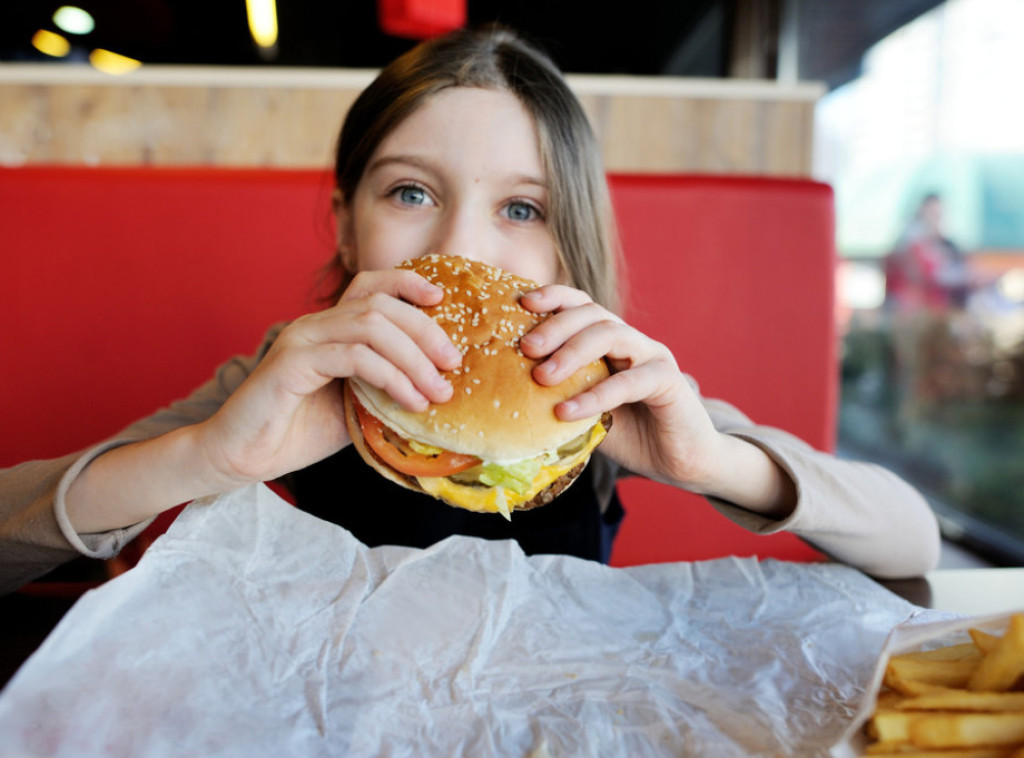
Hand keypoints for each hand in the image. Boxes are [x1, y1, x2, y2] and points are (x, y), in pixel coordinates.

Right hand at [197, 269, 461, 486]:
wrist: (243, 457)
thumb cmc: (298, 431)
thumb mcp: (355, 405)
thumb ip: (385, 387)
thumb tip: (437, 388)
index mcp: (330, 328)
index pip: (370, 284)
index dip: (408, 283)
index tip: (442, 299)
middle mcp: (315, 325)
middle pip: (381, 305)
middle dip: (426, 331)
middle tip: (453, 365)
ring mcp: (302, 340)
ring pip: (372, 326)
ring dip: (414, 358)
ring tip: (438, 391)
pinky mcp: (292, 363)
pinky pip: (353, 357)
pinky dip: (390, 376)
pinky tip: (409, 401)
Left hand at [519, 285, 718, 488]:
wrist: (680, 462)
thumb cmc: (631, 434)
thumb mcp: (585, 411)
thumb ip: (557, 396)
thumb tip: (505, 394)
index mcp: (609, 342)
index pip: (580, 304)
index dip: (553, 297)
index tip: (520, 303)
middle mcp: (632, 341)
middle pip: (592, 314)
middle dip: (555, 326)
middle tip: (526, 348)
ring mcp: (653, 357)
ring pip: (612, 334)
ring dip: (572, 352)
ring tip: (543, 377)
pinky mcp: (671, 382)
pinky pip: (631, 381)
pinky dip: (595, 395)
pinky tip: (567, 412)